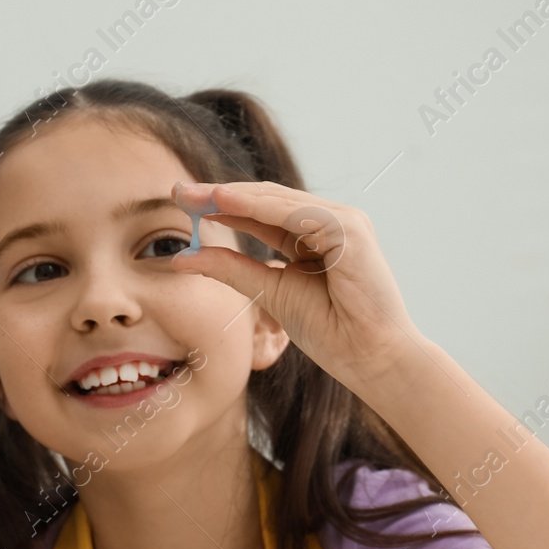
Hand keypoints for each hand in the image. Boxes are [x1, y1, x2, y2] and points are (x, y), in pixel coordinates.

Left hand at [171, 180, 424, 390]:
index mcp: (312, 237)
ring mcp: (343, 222)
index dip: (220, 206)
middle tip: (178, 190)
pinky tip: (226, 201)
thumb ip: (230, 270)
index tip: (181, 202)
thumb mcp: (269, 291)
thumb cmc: (331, 331)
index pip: (260, 213)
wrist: (370, 357)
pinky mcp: (350, 230)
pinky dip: (259, 205)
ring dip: (234, 195)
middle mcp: (328, 224)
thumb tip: (183, 257)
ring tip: (196, 194)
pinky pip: (297, 213)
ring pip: (279, 200)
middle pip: (266, 200)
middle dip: (220, 194)